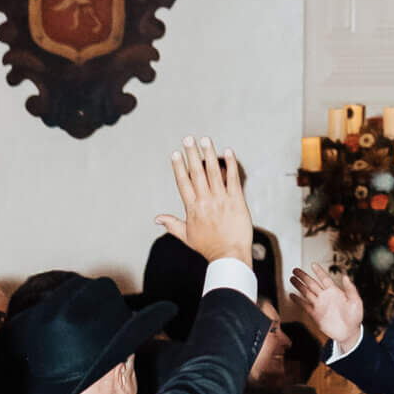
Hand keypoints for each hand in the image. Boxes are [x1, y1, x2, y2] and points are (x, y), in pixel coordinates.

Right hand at [156, 137, 253, 267]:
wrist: (229, 255)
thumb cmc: (208, 247)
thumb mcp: (186, 236)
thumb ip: (171, 224)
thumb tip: (156, 219)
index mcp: (192, 208)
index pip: (183, 182)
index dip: (179, 167)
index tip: (175, 153)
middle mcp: (205, 200)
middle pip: (197, 173)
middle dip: (191, 154)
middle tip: (188, 138)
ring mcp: (221, 199)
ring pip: (214, 172)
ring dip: (209, 154)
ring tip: (205, 140)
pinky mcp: (237, 200)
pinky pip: (233, 179)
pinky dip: (231, 165)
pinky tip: (228, 152)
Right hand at [295, 264, 364, 346]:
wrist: (349, 333)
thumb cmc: (355, 317)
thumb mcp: (356, 302)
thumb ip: (351, 289)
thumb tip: (346, 276)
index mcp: (335, 292)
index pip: (325, 279)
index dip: (319, 271)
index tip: (313, 264)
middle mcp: (326, 297)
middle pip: (312, 284)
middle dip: (304, 276)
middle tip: (296, 270)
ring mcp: (320, 305)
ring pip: (307, 293)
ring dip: (299, 286)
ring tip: (292, 278)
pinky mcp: (315, 315)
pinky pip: (305, 306)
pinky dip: (298, 300)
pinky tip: (292, 295)